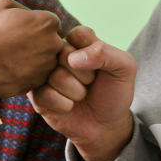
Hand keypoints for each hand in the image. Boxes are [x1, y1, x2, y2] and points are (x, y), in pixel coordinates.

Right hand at [0, 0, 64, 97]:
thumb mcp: (3, 6)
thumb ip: (24, 8)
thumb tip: (32, 16)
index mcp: (48, 23)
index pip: (50, 23)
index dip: (35, 26)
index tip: (22, 30)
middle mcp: (54, 44)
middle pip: (51, 42)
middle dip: (39, 43)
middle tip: (18, 45)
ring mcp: (48, 66)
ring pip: (46, 61)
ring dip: (35, 59)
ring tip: (13, 58)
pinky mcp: (40, 83)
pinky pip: (38, 76)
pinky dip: (28, 74)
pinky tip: (12, 69)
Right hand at [28, 26, 136, 160]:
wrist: (105, 126)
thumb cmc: (114, 93)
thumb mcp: (124, 68)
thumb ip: (106, 53)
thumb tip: (73, 58)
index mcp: (79, 41)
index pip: (78, 34)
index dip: (93, 54)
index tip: (101, 67)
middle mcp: (58, 54)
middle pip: (64, 54)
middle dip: (85, 75)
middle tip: (90, 84)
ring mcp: (45, 74)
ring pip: (55, 76)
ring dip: (75, 92)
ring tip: (81, 96)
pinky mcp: (36, 94)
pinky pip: (44, 95)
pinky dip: (63, 105)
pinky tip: (69, 107)